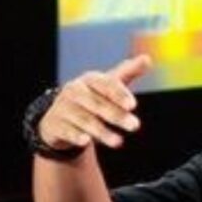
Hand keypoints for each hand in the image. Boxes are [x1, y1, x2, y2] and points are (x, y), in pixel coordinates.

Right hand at [37, 54, 152, 152]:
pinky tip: (86, 142)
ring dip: (102, 131)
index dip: (119, 94)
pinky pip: (67, 130)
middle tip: (135, 126)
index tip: (133, 106)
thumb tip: (147, 59)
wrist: (59, 117)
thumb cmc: (90, 98)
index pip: (106, 84)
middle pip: (97, 104)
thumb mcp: (107, 85)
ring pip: (84, 120)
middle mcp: (74, 91)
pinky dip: (76, 136)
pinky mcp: (54, 124)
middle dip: (116, 115)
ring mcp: (62, 108)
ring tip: (119, 142)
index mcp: (89, 79)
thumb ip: (127, 73)